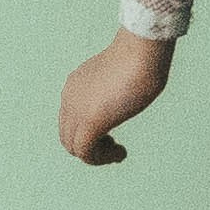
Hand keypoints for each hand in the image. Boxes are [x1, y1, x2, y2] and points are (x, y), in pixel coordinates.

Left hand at [58, 30, 173, 164]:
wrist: (141, 50)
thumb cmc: (142, 57)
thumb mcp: (120, 74)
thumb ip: (115, 89)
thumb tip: (125, 99)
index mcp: (75, 84)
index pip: (70, 119)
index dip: (89, 132)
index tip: (111, 135)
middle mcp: (69, 98)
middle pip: (67, 136)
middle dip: (90, 147)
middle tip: (114, 146)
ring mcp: (77, 110)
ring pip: (74, 147)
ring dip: (96, 155)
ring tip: (118, 152)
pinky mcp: (90, 122)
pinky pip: (85, 153)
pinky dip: (101, 159)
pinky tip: (121, 153)